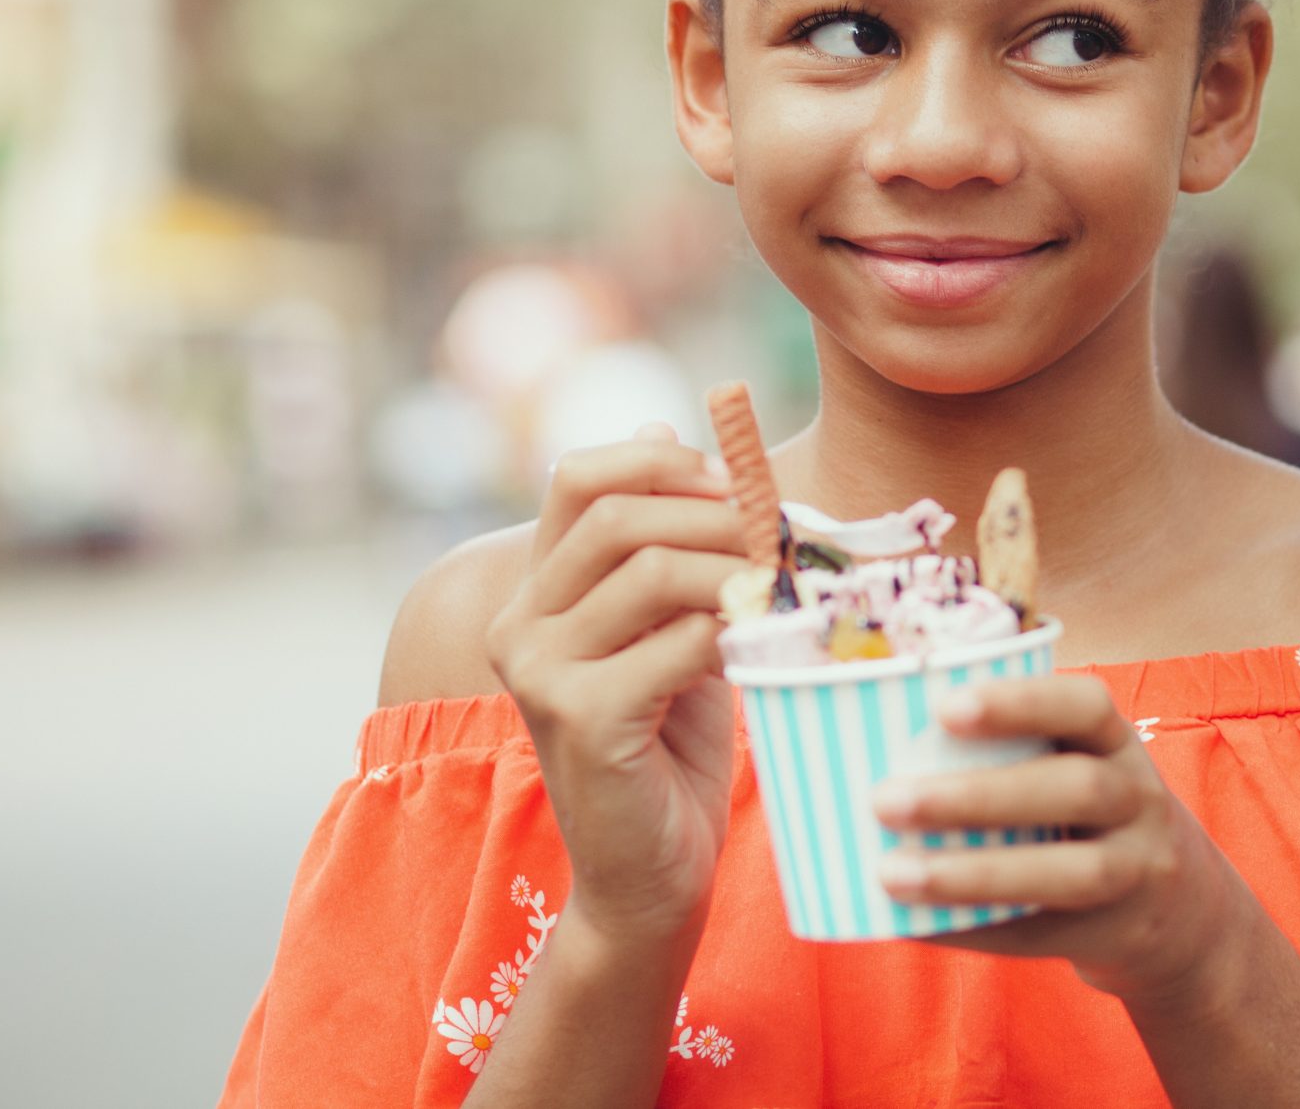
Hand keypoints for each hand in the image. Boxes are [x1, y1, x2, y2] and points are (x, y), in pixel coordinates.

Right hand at [485, 424, 745, 948]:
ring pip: (652, 569)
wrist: (653, 874)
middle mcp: (520, 625)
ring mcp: (541, 673)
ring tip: (778, 594)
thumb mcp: (672, 627)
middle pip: (618, 513)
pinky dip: (734, 635)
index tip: (735, 483)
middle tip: (779, 538)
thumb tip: (665, 425)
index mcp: (538, 595)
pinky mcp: (581, 719)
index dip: (662, 462)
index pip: (578, 477)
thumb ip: (663, 544)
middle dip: (715, 514)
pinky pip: (677, 641)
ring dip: (734, 571)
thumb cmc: (672, 748)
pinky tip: (758, 653)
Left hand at [868, 677, 1257, 1009]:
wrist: (1178, 912)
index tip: (945, 705)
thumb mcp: (1075, 768)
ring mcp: (1139, 869)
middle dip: (978, 795)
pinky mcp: (1117, 932)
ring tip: (893, 873)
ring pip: (1069, 871)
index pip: (1086, 705)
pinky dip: (975, 928)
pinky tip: (914, 924)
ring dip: (974, 872)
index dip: (1021, 700)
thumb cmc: (1084, 820)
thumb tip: (860, 751)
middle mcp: (1139, 799)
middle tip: (884, 799)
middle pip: (1076, 788)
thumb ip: (1005, 755)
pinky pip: (1045, 934)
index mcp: (1116, 743)